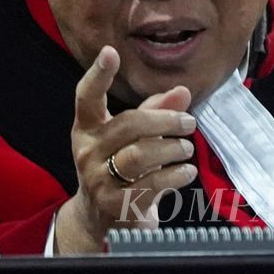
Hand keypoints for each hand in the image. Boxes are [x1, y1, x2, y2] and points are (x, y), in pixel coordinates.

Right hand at [54, 46, 197, 253]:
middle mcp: (86, 152)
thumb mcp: (129, 139)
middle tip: (188, 122)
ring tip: (186, 148)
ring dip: (172, 148)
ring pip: (140, 155)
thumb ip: (153, 113)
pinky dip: (176, 175)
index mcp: (86, 129)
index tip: (110, 52)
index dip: (98, 75)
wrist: (99, 221)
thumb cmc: (117, 168)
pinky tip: (186, 171)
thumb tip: (183, 91)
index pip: (87, 97)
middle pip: (127, 125)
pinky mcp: (115, 206)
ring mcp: (98, 180)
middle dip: (164, 120)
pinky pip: (152, 185)